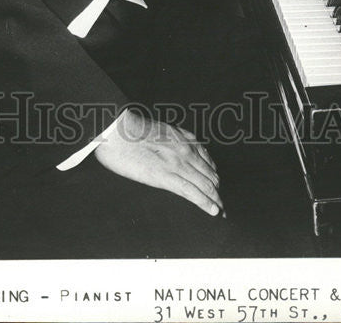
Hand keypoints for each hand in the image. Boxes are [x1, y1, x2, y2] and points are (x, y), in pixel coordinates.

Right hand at [93, 108, 222, 216]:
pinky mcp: (166, 176)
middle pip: (210, 175)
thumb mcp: (161, 130)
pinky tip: (213, 210)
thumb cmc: (132, 131)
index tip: (216, 186)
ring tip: (222, 211)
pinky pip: (192, 192)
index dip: (214, 176)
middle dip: (218, 191)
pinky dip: (206, 203)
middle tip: (222, 204)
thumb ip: (174, 140)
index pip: (208, 162)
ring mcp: (177, 163)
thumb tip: (178, 152)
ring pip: (205, 185)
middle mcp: (186, 151)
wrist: (118, 131)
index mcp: (185, 139)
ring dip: (216, 200)